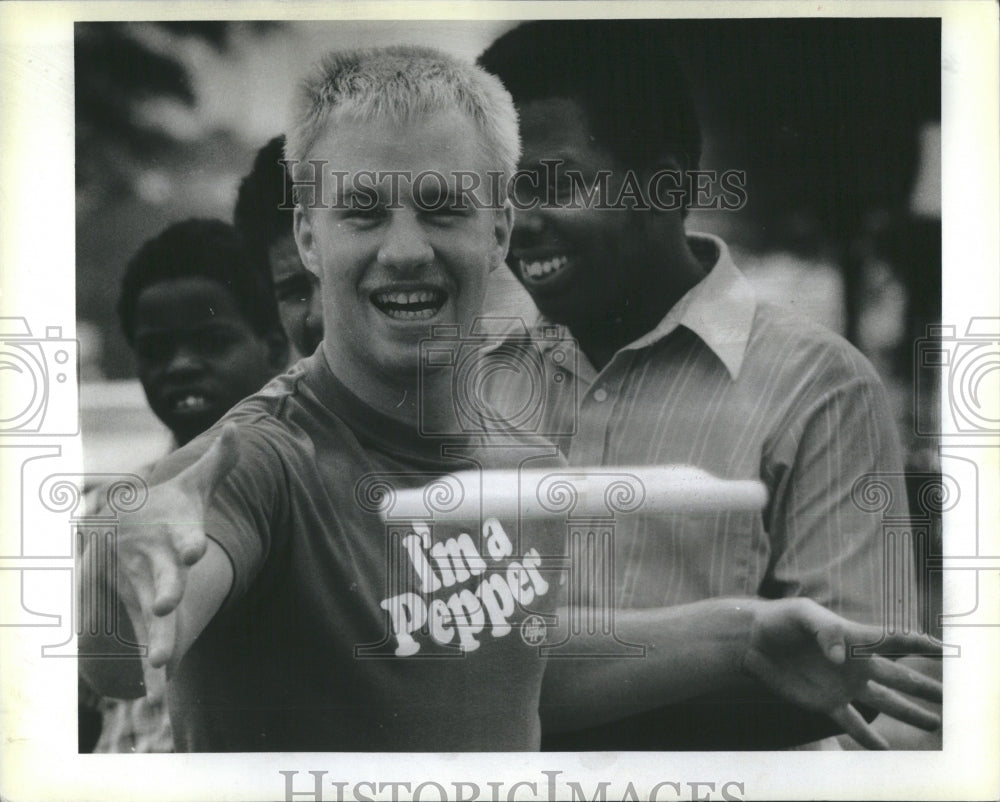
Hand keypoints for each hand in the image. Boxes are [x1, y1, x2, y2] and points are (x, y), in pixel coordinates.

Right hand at [114, 424, 238, 673]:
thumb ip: (218, 463)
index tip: (192, 551)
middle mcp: (152, 561)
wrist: (113, 525)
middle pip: (159, 579)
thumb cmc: (164, 508)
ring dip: (154, 639)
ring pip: (146, 615)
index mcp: (172, 531)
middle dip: (162, 592)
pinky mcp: (132, 608)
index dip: (187, 542)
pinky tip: (153, 689)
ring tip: (163, 665)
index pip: (182, 535)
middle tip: (167, 606)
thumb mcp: (192, 486)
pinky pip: (137, 637)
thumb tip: (241, 430)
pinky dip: (142, 661)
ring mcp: (139, 587)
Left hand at [741, 597, 941, 748]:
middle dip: (925, 686)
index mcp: (853, 638)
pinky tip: (885, 750)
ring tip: (932, 723)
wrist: (752, 642)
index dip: (919, 643)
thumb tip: (840, 659)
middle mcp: (855, 664)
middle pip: (898, 677)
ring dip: (908, 713)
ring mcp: (843, 686)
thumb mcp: (801, 615)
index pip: (893, 640)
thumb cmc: (779, 620)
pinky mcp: (825, 703)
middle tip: (952, 697)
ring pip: (884, 703)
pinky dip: (869, 737)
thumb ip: (825, 631)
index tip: (945, 649)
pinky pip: (853, 724)